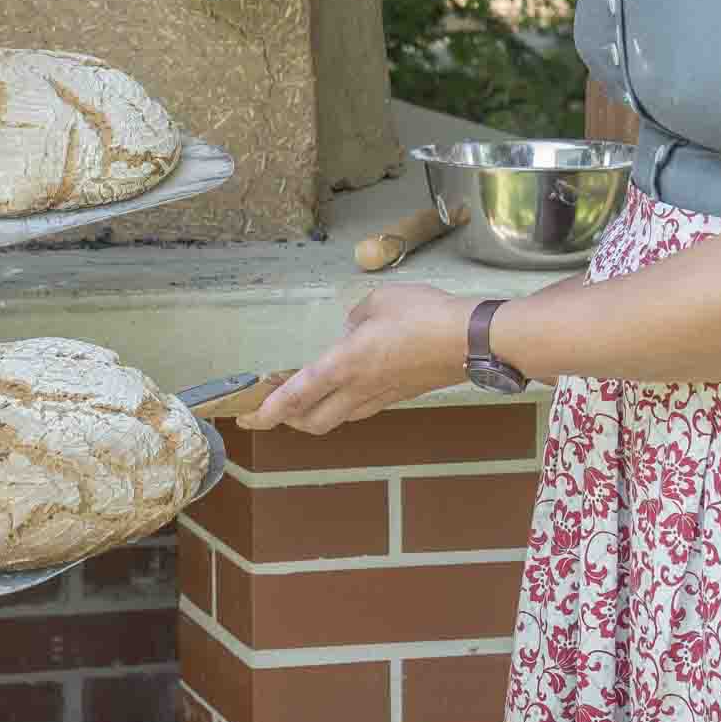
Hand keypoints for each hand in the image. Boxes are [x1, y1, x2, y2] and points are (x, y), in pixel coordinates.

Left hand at [238, 285, 473, 435]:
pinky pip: (361, 409)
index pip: (297, 394)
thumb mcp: (378, 301)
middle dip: (288, 419)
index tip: (249, 418)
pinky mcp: (400, 396)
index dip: (269, 410)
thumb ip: (356, 318)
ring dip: (316, 414)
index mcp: (345, 363)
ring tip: (305, 398)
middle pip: (313, 421)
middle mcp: (358, 388)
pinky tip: (346, 388)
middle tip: (274, 408)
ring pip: (338, 418)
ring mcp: (381, 397)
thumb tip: (353, 330)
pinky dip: (343, 405)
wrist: (471, 341)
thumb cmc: (424, 315)